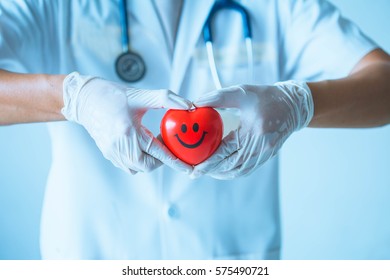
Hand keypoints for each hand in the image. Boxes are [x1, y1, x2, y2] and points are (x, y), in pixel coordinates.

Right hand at [61, 72, 192, 173]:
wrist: (85, 99)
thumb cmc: (113, 95)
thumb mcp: (142, 95)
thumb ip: (166, 99)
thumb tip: (188, 105)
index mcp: (128, 130)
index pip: (157, 152)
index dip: (175, 161)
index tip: (188, 168)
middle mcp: (119, 145)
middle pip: (148, 165)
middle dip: (161, 160)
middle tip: (166, 145)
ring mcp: (112, 151)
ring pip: (137, 168)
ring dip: (149, 160)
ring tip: (152, 144)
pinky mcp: (108, 153)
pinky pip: (128, 165)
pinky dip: (138, 160)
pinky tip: (140, 146)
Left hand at [191, 81, 313, 179]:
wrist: (293, 105)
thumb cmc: (266, 96)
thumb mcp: (242, 92)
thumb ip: (218, 98)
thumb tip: (196, 103)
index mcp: (254, 131)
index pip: (226, 151)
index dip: (209, 162)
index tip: (195, 168)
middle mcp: (261, 146)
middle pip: (232, 166)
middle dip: (212, 171)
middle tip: (196, 173)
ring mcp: (266, 153)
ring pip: (240, 171)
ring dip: (222, 173)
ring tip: (207, 172)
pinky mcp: (267, 156)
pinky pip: (247, 169)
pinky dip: (233, 171)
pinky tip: (222, 169)